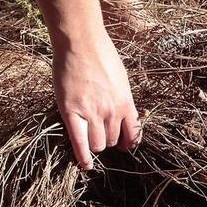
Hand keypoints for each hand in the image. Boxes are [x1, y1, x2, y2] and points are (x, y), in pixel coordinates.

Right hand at [52, 27, 141, 169]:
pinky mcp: (72, 113)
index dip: (128, 143)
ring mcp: (92, 113)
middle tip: (99, 134)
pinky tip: (85, 165)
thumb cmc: (101, 54)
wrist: (81, 42)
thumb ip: (122, 98)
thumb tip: (123, 114)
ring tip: (89, 139)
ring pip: (98, 144)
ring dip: (95, 144)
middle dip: (107, 140)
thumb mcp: (120, 77)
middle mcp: (112, 111)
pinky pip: (79, 143)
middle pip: (112, 140)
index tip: (124, 146)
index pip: (133, 133)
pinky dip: (83, 157)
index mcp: (126, 102)